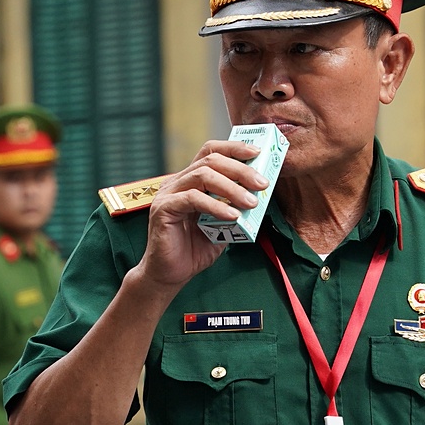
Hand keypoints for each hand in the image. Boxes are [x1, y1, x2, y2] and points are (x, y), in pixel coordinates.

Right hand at [138, 140, 268, 288]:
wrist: (170, 275)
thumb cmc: (194, 248)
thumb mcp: (222, 224)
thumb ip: (235, 207)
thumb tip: (259, 195)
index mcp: (190, 181)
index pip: (210, 152)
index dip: (234, 148)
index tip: (257, 153)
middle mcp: (177, 182)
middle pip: (210, 160)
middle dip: (240, 170)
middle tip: (262, 184)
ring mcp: (168, 194)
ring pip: (202, 175)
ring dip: (232, 187)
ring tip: (251, 202)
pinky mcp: (163, 209)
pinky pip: (192, 198)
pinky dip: (215, 205)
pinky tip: (232, 216)